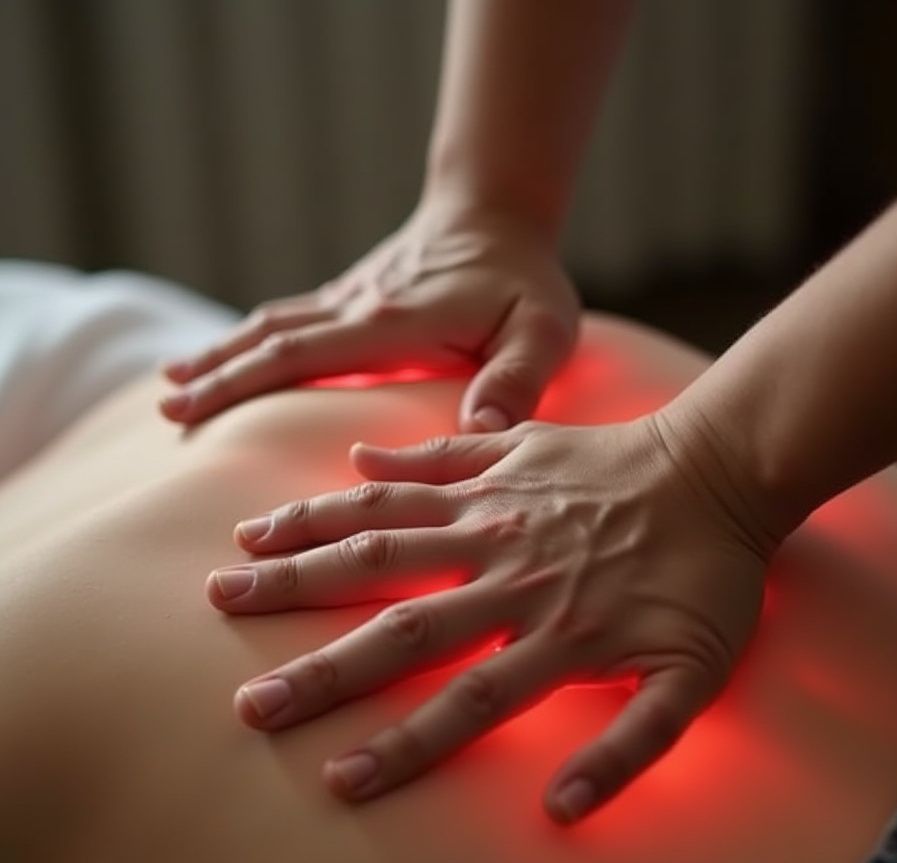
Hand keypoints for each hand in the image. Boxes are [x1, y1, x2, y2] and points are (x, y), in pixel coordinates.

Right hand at [159, 199, 578, 431]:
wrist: (499, 214)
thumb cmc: (524, 282)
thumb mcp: (542, 332)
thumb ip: (517, 378)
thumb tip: (484, 427)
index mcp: (394, 323)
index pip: (303, 353)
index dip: (245, 382)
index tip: (194, 410)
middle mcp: (358, 308)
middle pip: (272, 340)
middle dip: (217, 375)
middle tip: (167, 412)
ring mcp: (351, 299)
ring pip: (272, 325)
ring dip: (223, 354)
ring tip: (173, 385)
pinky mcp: (354, 297)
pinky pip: (292, 318)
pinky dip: (253, 340)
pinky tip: (232, 356)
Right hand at [208, 411, 775, 823]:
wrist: (723, 471)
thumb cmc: (709, 578)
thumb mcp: (696, 677)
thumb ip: (632, 747)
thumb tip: (559, 812)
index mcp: (557, 632)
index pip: (463, 701)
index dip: (399, 744)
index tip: (333, 779)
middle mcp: (512, 571)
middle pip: (399, 624)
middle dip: (320, 667)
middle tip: (247, 699)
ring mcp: (503, 508)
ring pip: (389, 535)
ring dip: (312, 556)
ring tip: (240, 567)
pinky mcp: (509, 455)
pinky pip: (436, 461)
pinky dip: (387, 468)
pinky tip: (341, 471)